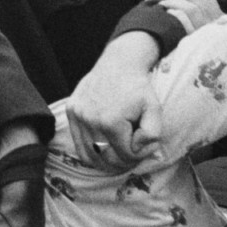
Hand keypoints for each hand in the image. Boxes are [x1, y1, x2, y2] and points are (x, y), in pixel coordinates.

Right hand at [67, 32, 163, 169]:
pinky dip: (91, 154)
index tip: (145, 145)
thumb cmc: (138, 88)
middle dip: (123, 162)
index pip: (125, 155)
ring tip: (118, 157)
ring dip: (106, 163)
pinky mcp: (71, 112)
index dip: (139, 154)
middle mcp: (90, 119)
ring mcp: (77, 116)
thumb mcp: (155, 108)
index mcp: (111, 120)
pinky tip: (103, 150)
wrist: (118, 63)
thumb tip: (137, 150)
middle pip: (107, 159)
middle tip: (133, 155)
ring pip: (90, 157)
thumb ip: (152, 134)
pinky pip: (78, 145)